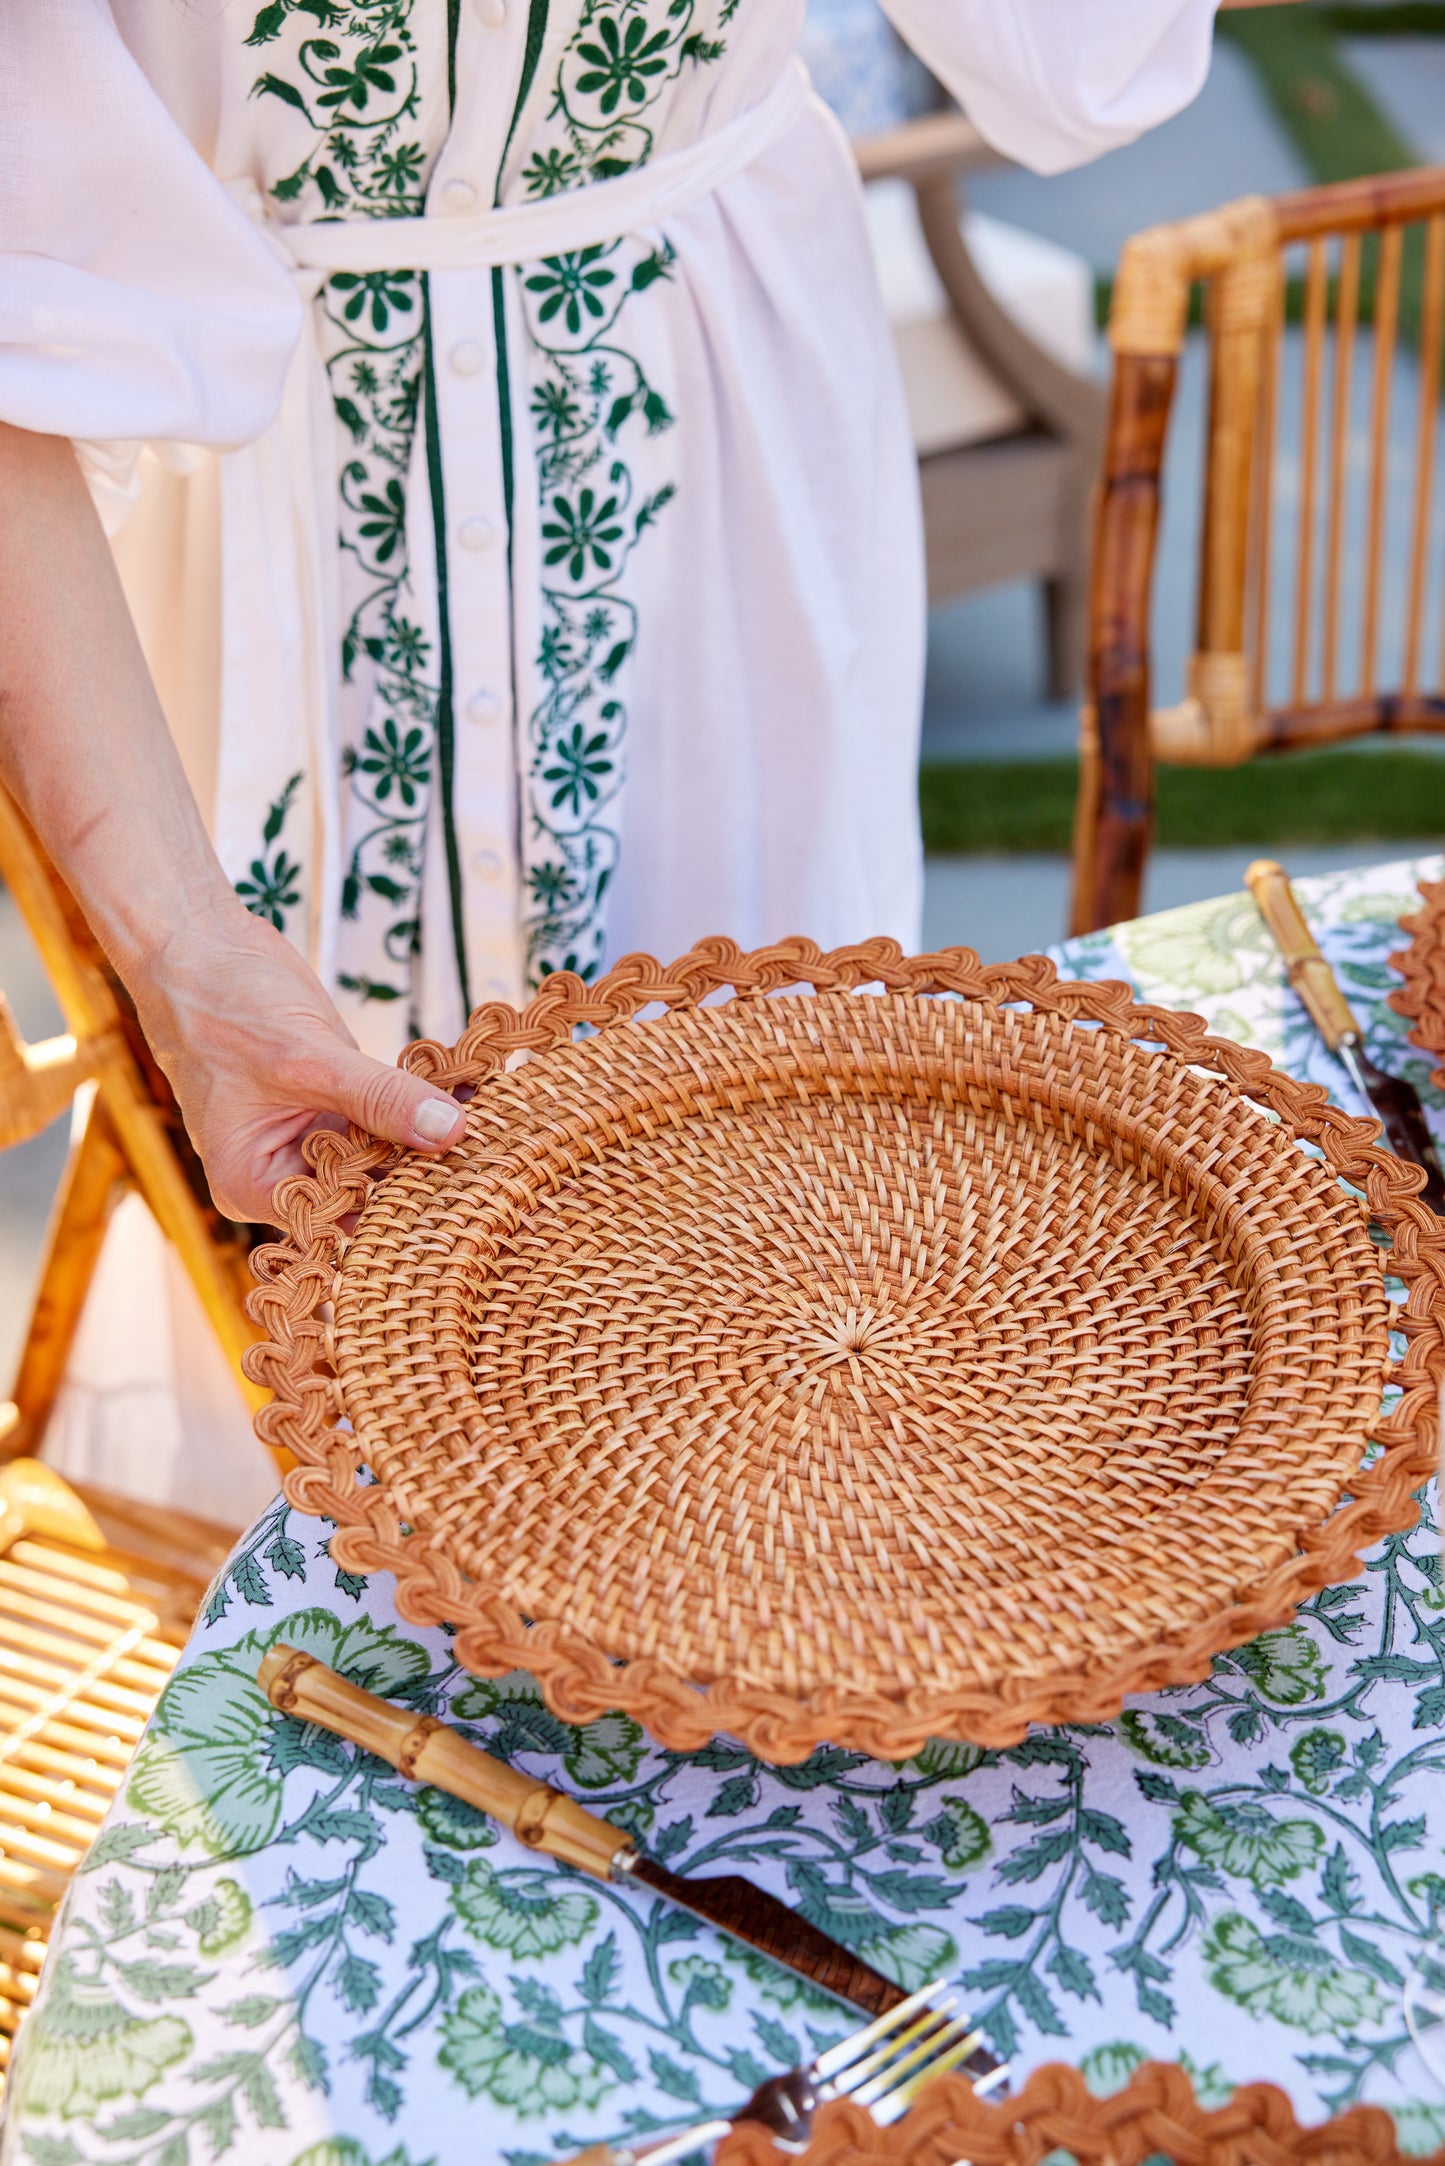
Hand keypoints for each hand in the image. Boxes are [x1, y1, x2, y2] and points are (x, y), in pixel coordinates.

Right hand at [132, 899, 465, 1224]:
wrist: (199, 946)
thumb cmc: (222, 1005)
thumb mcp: (307, 1059)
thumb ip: (380, 1099)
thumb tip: (449, 1132)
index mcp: (253, 1187)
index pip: (340, 1220)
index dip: (400, 1209)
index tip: (463, 1191)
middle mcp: (282, 1174)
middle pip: (366, 1193)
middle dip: (422, 1173)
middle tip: (489, 1158)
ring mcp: (311, 1138)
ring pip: (383, 1155)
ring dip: (429, 1137)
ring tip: (489, 1126)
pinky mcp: (335, 1104)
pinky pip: (385, 1116)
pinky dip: (421, 1104)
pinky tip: (469, 1092)